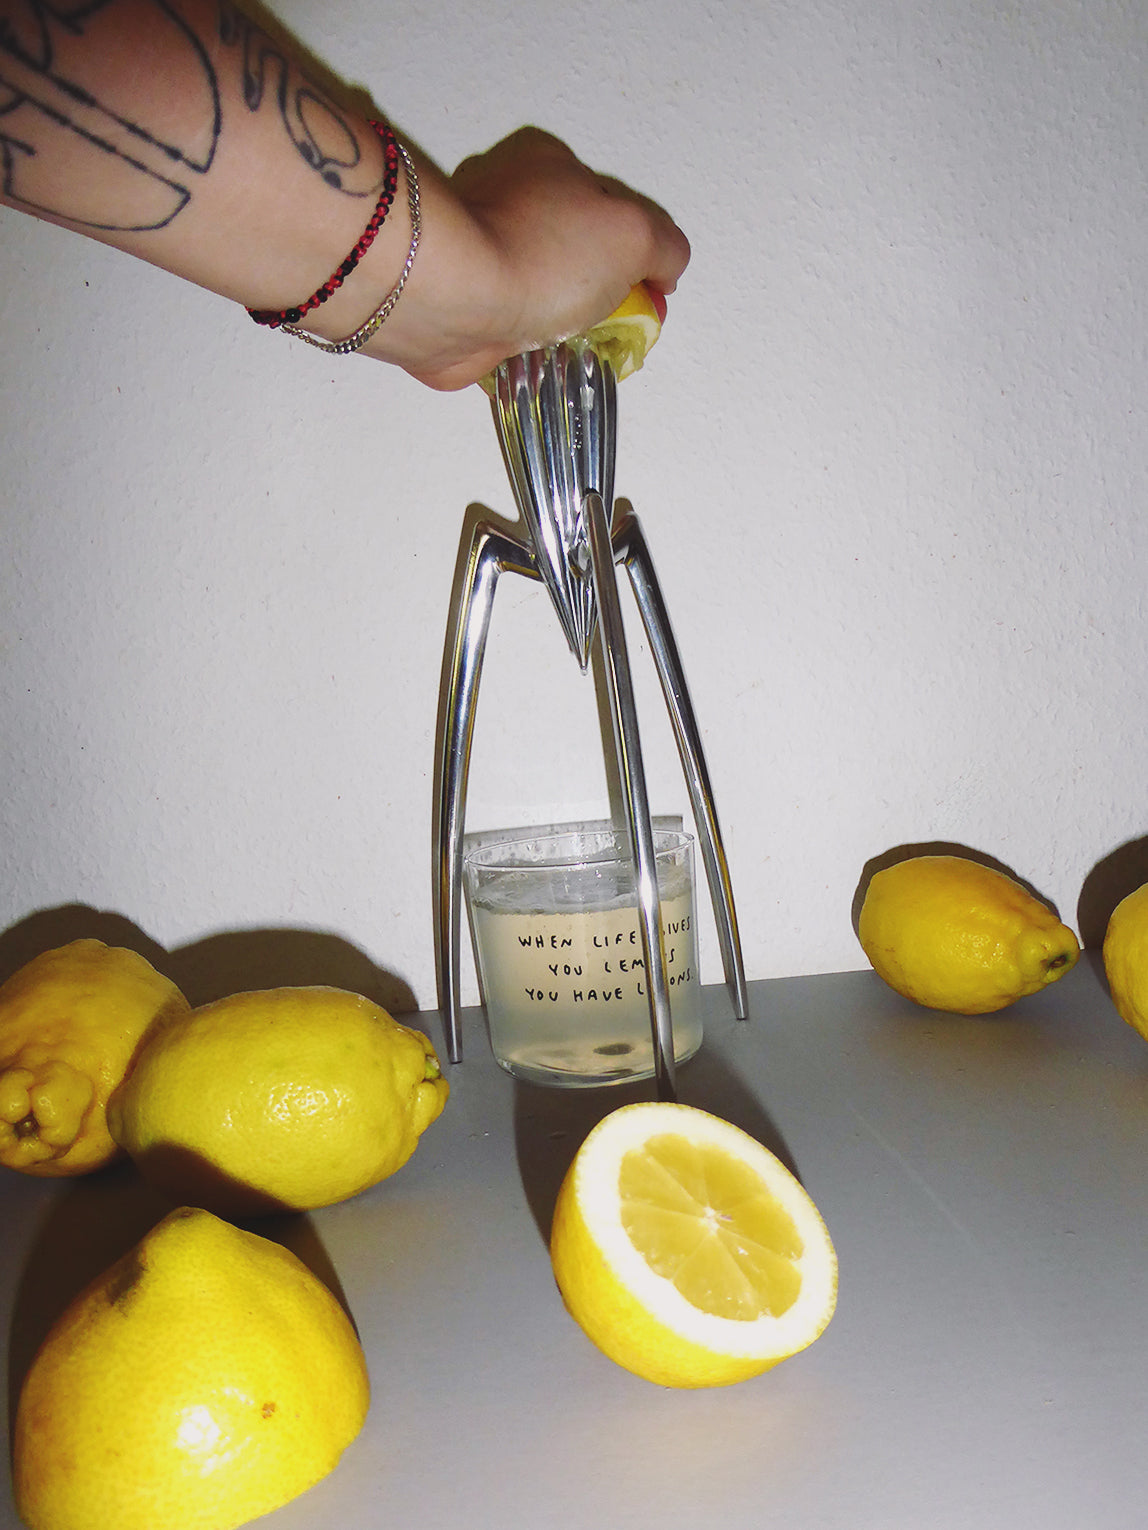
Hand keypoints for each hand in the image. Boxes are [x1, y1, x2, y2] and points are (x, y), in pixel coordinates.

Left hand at [359, 128, 689, 388]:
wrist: (454, 299)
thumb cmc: (540, 255)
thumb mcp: (635, 236)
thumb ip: (664, 246)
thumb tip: (664, 271)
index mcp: (548, 164)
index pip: (611, 207)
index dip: (640, 255)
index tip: (651, 298)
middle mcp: (508, 202)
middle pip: (575, 250)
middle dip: (601, 292)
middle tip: (616, 328)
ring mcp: (479, 253)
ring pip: (541, 293)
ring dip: (564, 325)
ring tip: (578, 350)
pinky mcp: (457, 302)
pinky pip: (506, 329)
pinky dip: (526, 349)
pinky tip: (541, 362)